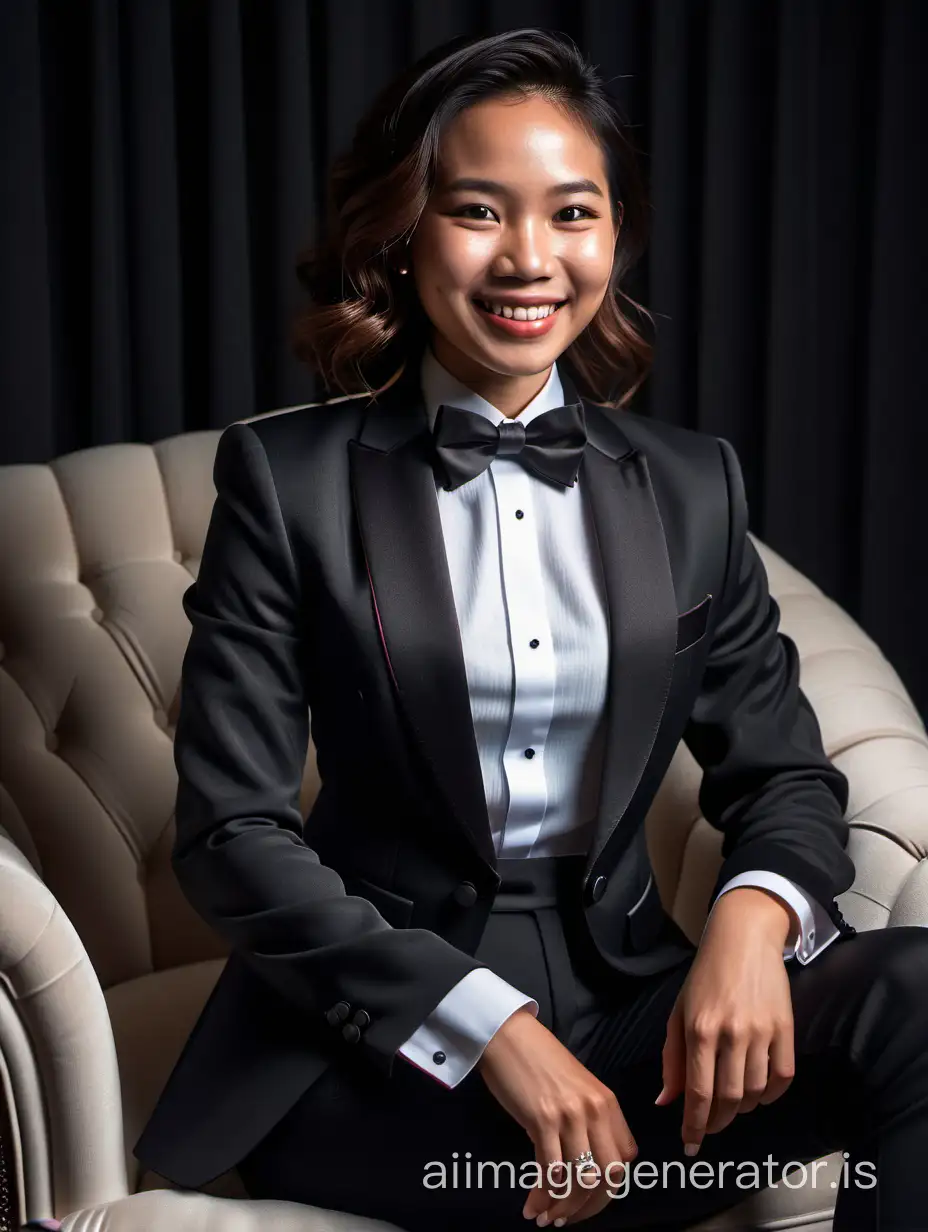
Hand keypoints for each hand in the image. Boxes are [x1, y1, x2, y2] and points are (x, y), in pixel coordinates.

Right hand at [477, 1007, 636, 1225]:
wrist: (508, 1035)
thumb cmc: (539, 1061)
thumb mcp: (576, 1089)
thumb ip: (589, 1121)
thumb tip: (586, 1163)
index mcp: (608, 1103)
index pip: (625, 1158)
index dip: (609, 1188)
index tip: (588, 1201)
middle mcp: (595, 1110)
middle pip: (609, 1176)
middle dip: (589, 1207)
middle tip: (567, 1218)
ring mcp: (570, 1115)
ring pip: (581, 1180)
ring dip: (564, 1208)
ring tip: (547, 1218)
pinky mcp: (543, 1119)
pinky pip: (550, 1171)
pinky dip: (542, 1196)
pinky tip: (531, 1207)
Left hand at [655, 887, 796, 1155]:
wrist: (744, 939)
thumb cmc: (705, 977)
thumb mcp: (679, 1012)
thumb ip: (672, 1059)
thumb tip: (666, 1102)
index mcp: (699, 1030)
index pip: (698, 1092)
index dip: (694, 1125)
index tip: (690, 1145)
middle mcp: (731, 1034)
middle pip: (729, 1099)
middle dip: (717, 1122)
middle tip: (708, 1128)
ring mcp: (762, 1032)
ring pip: (756, 1094)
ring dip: (743, 1110)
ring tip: (731, 1106)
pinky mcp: (786, 1029)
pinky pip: (783, 1078)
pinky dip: (771, 1096)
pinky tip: (758, 1093)